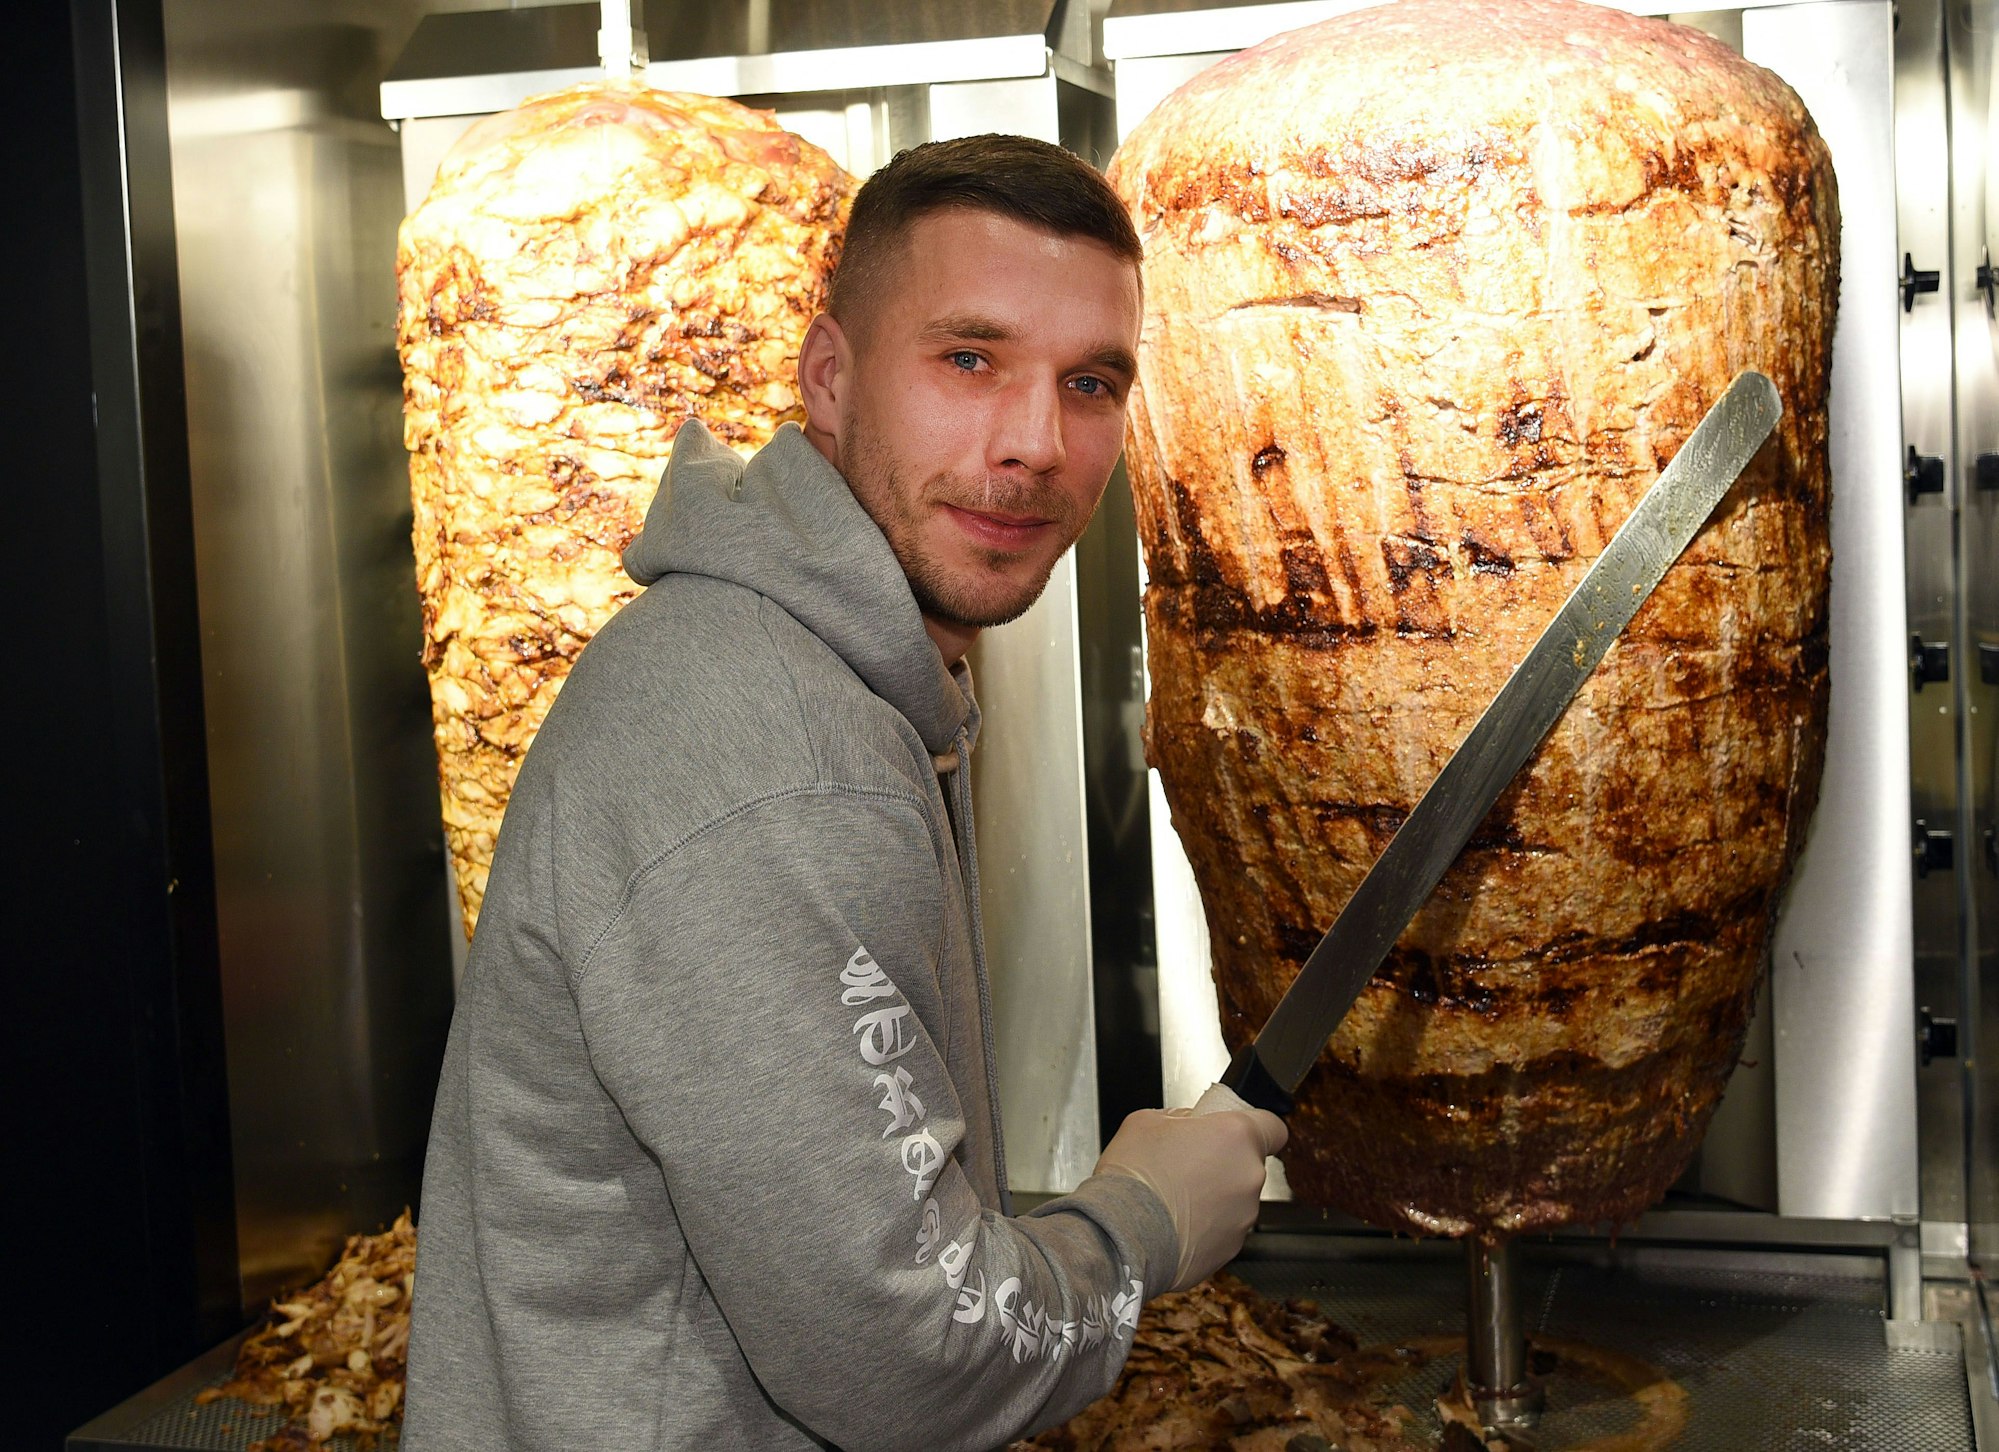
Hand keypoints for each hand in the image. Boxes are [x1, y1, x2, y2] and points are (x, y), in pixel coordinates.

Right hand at [1093, 1085, 1287, 1292]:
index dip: (1256, 1127)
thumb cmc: (1134, 1177)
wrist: (1121, 1236)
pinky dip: (1205, 1226)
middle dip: (1222, 1163)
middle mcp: (1248, 1177)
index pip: (1274, 1127)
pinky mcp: (1230, 1249)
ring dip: (1213, 1196)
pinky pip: (1223, 1229)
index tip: (1236, 1131)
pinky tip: (1173, 1223)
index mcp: (1236, 1136)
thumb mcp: (1148, 1121)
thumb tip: (1189, 1126)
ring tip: (1173, 1198)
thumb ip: (1181, 1119)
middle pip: (1247, 1164)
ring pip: (1235, 1198)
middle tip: (1185, 1164)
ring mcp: (1243, 1216)